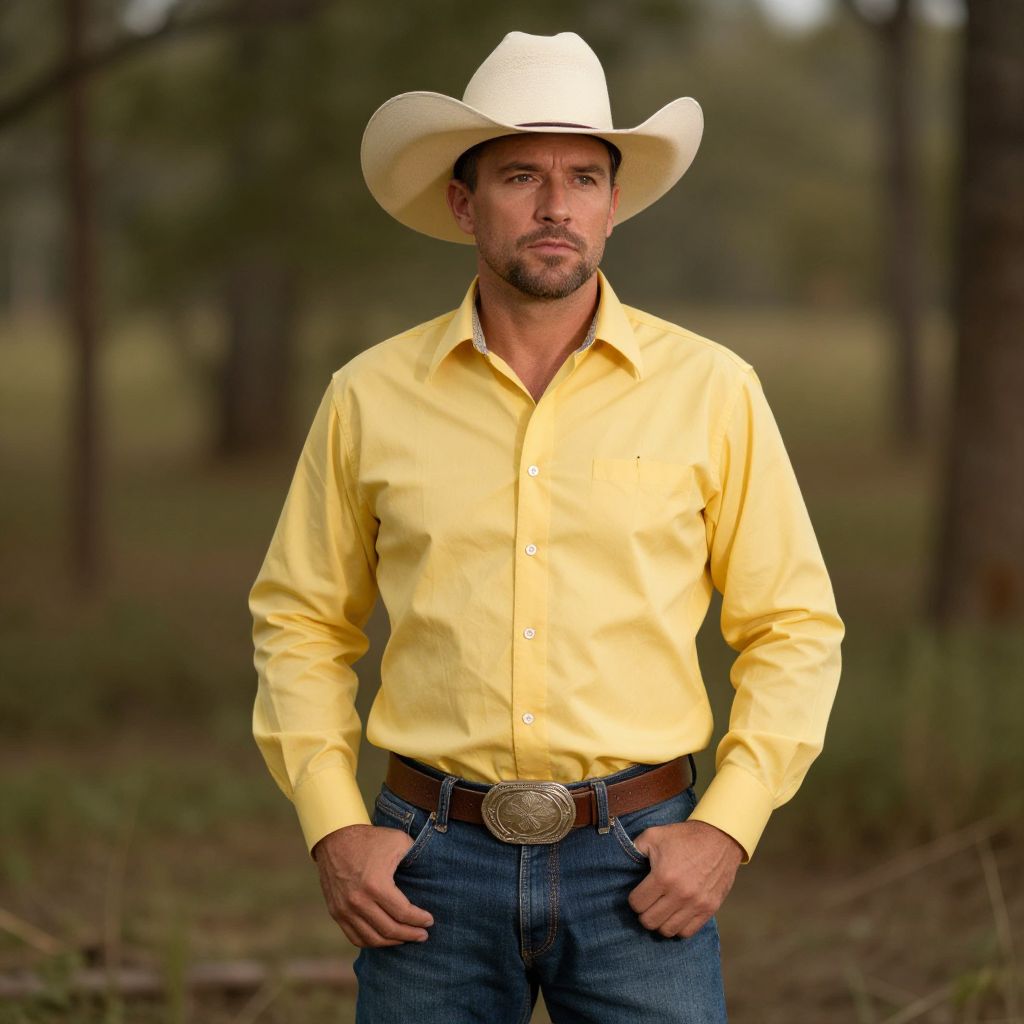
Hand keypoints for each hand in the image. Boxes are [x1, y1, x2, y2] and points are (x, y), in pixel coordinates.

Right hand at [313, 824, 434, 947]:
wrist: (335, 837)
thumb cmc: (370, 839)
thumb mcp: (398, 840)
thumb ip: (415, 856)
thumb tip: (429, 871)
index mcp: (376, 885)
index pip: (403, 913)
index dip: (419, 919)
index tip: (430, 921)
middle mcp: (359, 902)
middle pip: (389, 930)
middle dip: (410, 934)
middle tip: (423, 935)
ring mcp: (345, 910)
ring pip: (373, 939)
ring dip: (393, 942)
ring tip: (406, 938)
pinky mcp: (336, 912)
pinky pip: (355, 937)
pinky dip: (372, 942)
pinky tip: (385, 938)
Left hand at [627, 820, 742, 937]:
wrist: (720, 837)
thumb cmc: (684, 836)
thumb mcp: (654, 835)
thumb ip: (635, 848)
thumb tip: (624, 862)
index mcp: (663, 876)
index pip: (637, 904)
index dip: (634, 900)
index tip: (638, 893)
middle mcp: (680, 894)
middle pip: (650, 921)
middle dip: (644, 913)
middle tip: (647, 903)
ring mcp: (696, 904)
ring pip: (668, 930)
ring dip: (660, 922)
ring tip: (661, 910)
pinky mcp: (709, 909)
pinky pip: (688, 932)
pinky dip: (678, 927)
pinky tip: (675, 915)